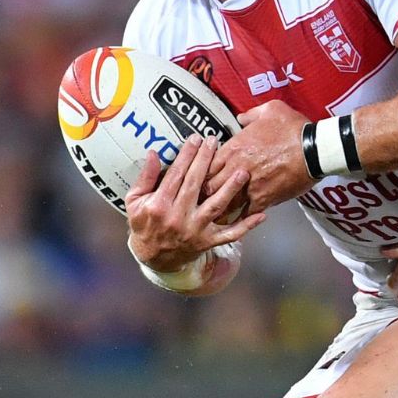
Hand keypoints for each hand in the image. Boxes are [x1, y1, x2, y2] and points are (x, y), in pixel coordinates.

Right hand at [127, 135, 265, 271]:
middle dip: (206, 161)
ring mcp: (195, 230)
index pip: (176, 175)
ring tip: (242, 173)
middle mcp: (178, 218)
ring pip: (215, 207)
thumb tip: (153, 153)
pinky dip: (246, 225)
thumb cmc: (145, 224)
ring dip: (230, 190)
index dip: (186, 155)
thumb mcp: (135, 201)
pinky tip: (262, 214)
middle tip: (216, 141)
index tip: (195, 138)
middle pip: (195, 185)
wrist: (154, 258)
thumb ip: (145, 178)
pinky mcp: (208, 242)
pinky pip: (230, 234)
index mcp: (159, 205)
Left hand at [206, 101, 315, 212]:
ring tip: (213, 214)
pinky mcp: (264, 198)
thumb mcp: (271, 110)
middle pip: (209, 187)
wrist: (315, 149)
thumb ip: (251, 115)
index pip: (205, 165)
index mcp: (235, 147)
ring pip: (224, 203)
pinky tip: (237, 222)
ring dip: (218, 208)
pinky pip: (246, 214)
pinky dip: (240, 219)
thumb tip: (242, 118)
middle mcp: (237, 168)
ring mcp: (250, 185)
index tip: (199, 175)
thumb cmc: (294, 129)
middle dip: (204, 193)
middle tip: (201, 198)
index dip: (199, 172)